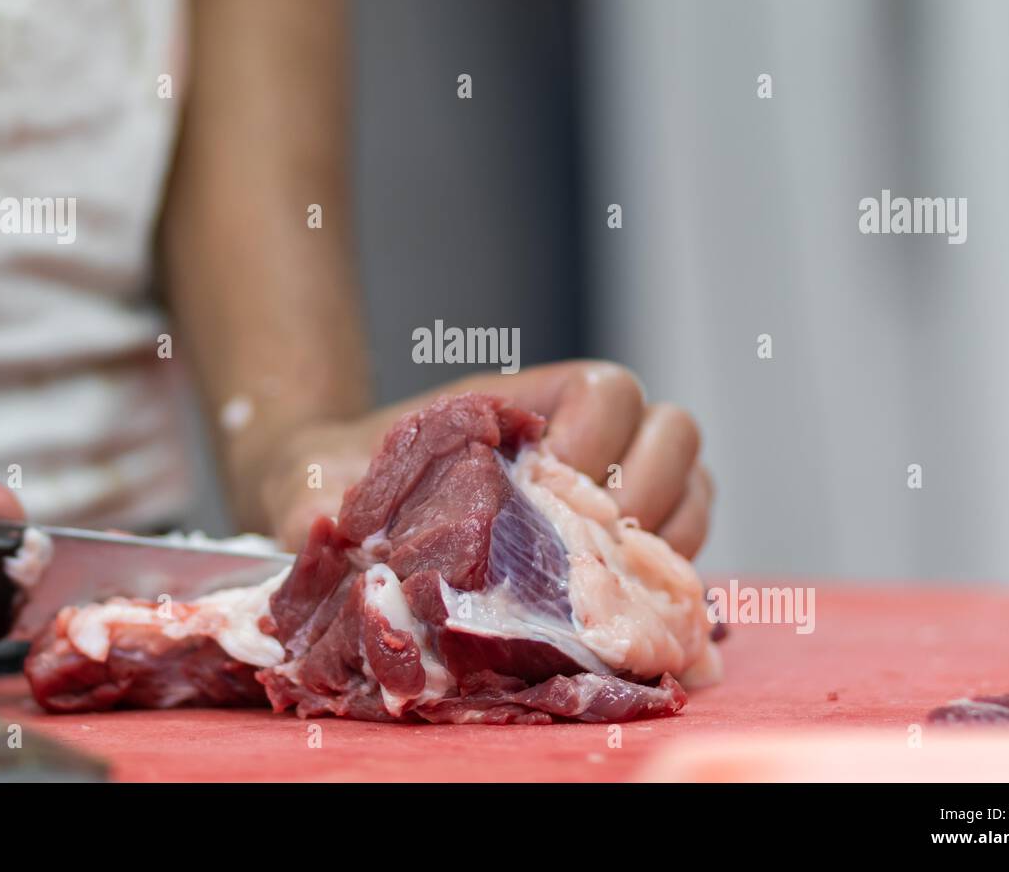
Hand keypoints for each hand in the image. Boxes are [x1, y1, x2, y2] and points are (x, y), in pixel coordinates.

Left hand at [260, 361, 711, 560]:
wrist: (353, 525)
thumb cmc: (348, 489)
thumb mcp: (319, 482)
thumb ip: (313, 496)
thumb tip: (322, 526)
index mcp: (529, 401)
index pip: (608, 389)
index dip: (595, 435)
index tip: (549, 481)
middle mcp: (586, 438)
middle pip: (674, 433)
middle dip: (646, 490)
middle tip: (591, 545)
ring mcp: (613, 493)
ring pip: (694, 490)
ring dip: (671, 540)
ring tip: (612, 587)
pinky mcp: (622, 552)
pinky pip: (685, 554)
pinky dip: (674, 583)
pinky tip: (627, 618)